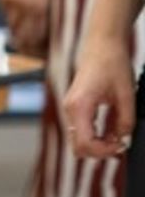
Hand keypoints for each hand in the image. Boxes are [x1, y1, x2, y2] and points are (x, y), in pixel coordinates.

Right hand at [63, 39, 135, 157]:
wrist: (102, 45)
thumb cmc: (112, 64)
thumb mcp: (126, 96)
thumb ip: (125, 122)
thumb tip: (123, 139)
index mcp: (79, 106)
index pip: (84, 143)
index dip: (104, 151)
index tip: (120, 145)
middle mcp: (70, 108)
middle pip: (77, 146)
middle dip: (99, 151)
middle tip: (119, 145)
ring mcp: (71, 107)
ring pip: (77, 139)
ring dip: (97, 144)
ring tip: (117, 138)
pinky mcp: (75, 106)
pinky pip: (80, 130)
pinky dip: (94, 136)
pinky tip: (110, 131)